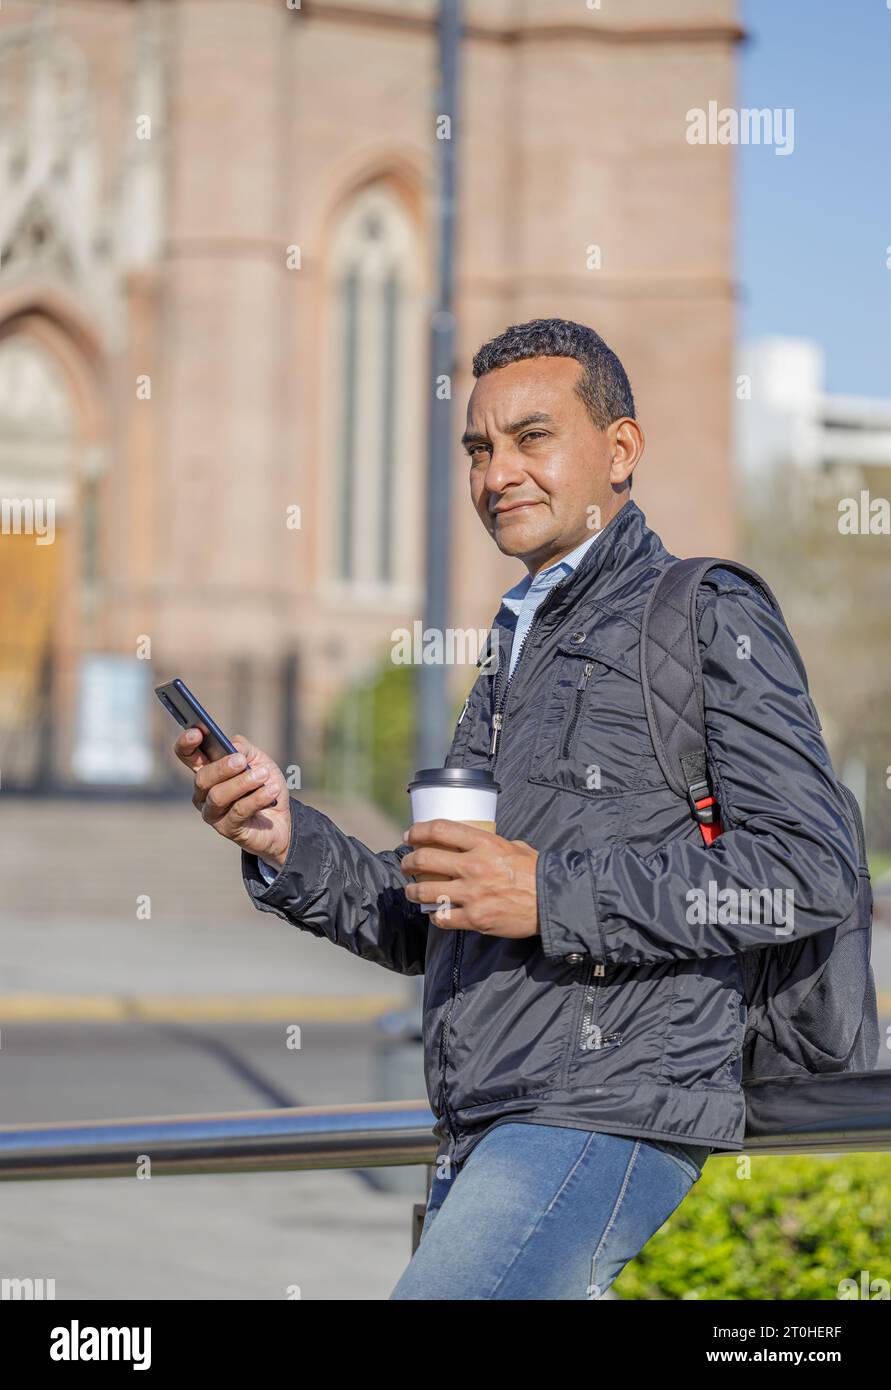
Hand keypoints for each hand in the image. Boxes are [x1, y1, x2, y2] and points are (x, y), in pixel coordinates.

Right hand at [174, 729, 291, 866]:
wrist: (282, 818)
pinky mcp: (226, 828)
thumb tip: (233, 747)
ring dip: (243, 783)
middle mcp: (203, 792)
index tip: (196, 732)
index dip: (186, 743)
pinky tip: (271, 791)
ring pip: (217, 796)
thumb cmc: (265, 785)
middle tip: (241, 761)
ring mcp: (212, 812)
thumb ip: (244, 750)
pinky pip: (238, 811)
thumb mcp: (259, 760)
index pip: (187, 755)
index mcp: (207, 770)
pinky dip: (257, 798)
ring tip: (263, 775)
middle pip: (202, 778)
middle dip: (222, 767)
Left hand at [401, 819, 538, 937]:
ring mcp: (472, 894)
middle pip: (425, 859)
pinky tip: (435, 913)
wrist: (553, 902)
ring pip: (426, 891)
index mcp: (485, 843)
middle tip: (406, 863)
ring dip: (413, 890)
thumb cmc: (536, 872)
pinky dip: (434, 916)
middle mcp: (474, 866)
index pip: (440, 830)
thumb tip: (475, 845)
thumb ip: (492, 844)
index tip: (410, 835)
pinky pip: (442, 918)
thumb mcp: (515, 847)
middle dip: (408, 861)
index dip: (419, 831)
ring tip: (411, 890)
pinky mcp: (475, 918)